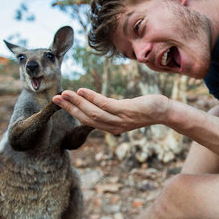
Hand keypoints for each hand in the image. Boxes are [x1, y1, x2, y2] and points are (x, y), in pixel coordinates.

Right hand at [52, 88, 169, 133]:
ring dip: (77, 103)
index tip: (60, 103)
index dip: (72, 112)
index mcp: (110, 127)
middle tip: (55, 98)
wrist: (163, 111)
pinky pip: (105, 105)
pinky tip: (82, 91)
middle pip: (86, 118)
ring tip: (64, 94)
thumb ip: (109, 111)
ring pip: (93, 112)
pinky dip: (92, 98)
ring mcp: (120, 120)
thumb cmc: (142, 109)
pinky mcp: (127, 111)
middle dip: (69, 108)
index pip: (87, 121)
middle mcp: (113, 127)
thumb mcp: (123, 112)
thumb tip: (95, 103)